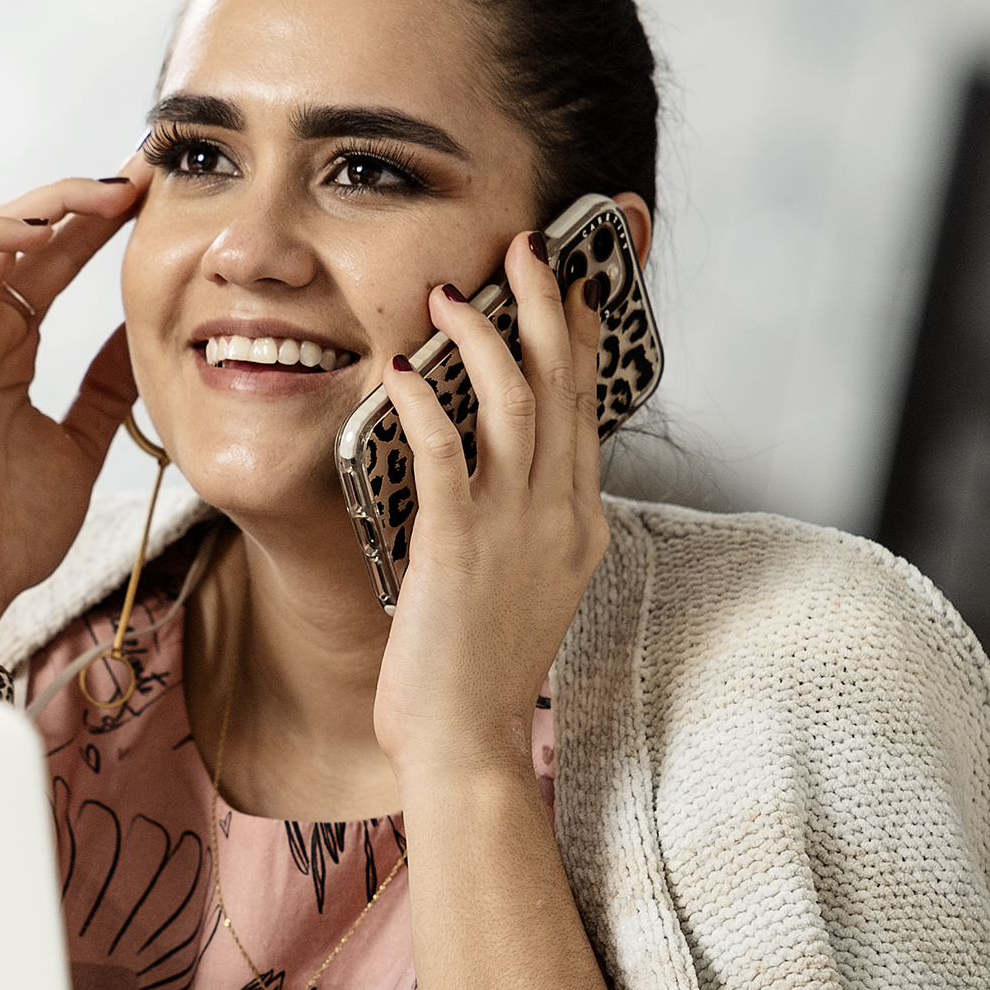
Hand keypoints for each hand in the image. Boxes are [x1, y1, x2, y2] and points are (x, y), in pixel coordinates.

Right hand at [0, 161, 149, 660]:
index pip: (53, 264)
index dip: (99, 224)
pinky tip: (49, 227)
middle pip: (27, 238)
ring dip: (48, 205)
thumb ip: (103, 388)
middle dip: (86, 197)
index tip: (159, 199)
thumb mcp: (81, 443)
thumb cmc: (7, 530)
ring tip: (110, 189)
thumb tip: (142, 340)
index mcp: (8, 352)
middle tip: (149, 169)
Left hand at [371, 231, 609, 785]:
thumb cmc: (478, 670)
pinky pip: (447, 456)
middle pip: (564, 385)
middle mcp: (561, 516)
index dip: (584, 333)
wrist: (467, 745)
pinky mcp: (460, 550)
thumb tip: (504, 469)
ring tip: (453, 290)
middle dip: (546, 304)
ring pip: (517, 403)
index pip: (588, 405)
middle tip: (525, 244)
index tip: (577, 276)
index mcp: (580, 521)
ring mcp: (516, 531)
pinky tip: (401, 370)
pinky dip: (426, 404)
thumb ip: (523, 522)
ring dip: (485, 336)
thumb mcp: (524, 583)